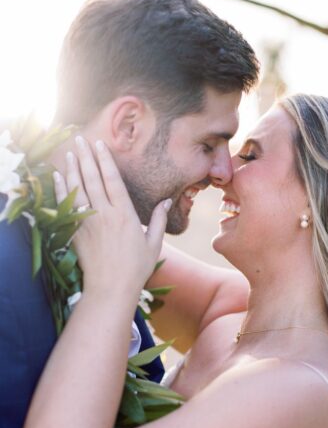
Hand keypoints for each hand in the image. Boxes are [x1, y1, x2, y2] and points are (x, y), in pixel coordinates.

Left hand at [54, 136, 169, 298]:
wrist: (110, 288)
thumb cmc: (136, 267)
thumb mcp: (154, 243)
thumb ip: (159, 220)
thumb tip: (167, 201)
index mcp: (124, 214)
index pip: (112, 180)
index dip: (105, 160)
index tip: (100, 144)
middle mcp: (104, 214)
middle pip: (92, 178)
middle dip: (86, 157)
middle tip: (80, 140)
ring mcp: (87, 222)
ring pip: (77, 189)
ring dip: (72, 168)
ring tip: (70, 152)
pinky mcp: (75, 232)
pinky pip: (66, 205)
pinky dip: (62, 189)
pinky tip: (60, 177)